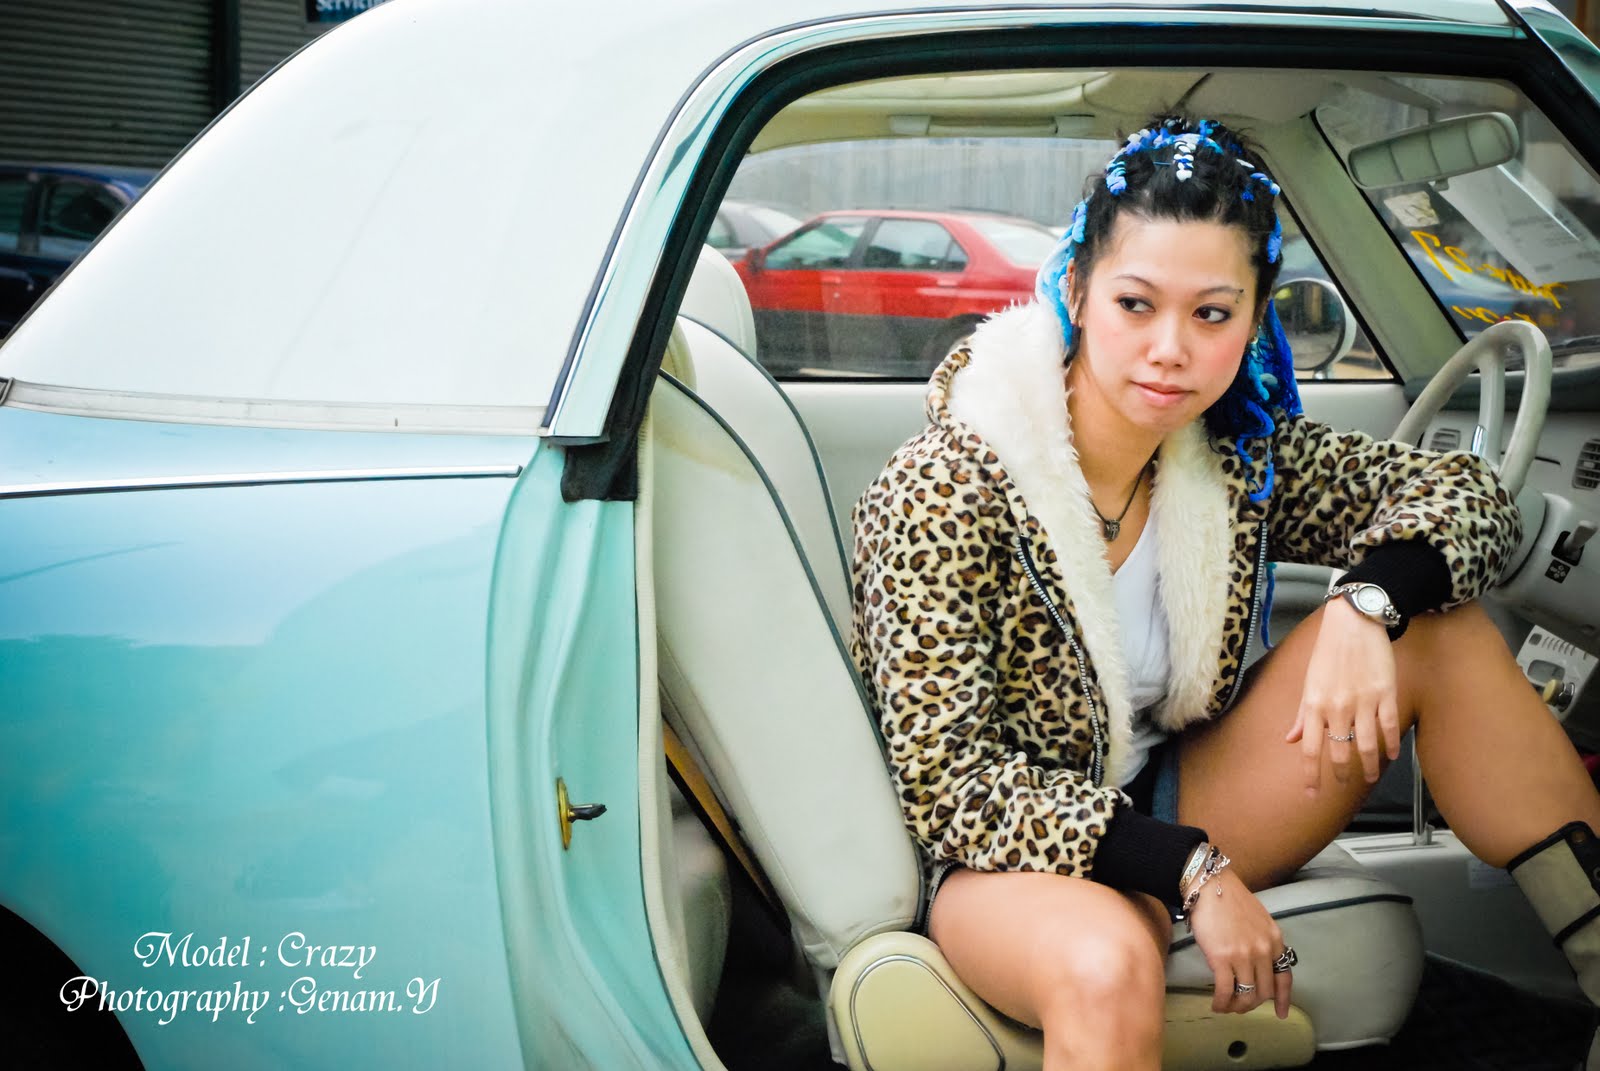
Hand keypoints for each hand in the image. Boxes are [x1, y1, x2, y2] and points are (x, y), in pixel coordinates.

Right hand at [1186, 868, 1291, 1018]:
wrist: (1208, 885)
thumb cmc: (1230, 899)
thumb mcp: (1258, 920)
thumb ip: (1263, 942)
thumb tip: (1256, 965)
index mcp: (1275, 940)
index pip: (1284, 977)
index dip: (1282, 999)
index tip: (1280, 1013)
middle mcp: (1263, 950)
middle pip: (1264, 991)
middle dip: (1252, 1003)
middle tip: (1240, 1005)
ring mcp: (1243, 955)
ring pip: (1246, 994)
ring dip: (1236, 1006)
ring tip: (1227, 1006)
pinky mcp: (1221, 958)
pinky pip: (1225, 990)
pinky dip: (1222, 1002)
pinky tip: (1216, 1004)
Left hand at [1283, 598, 1401, 794]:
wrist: (1353, 622)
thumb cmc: (1327, 652)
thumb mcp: (1308, 682)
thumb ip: (1302, 715)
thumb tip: (1291, 739)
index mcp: (1314, 705)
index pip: (1310, 749)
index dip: (1311, 776)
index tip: (1311, 794)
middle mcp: (1337, 707)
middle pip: (1339, 752)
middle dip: (1342, 775)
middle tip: (1345, 786)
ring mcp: (1362, 701)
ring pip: (1367, 745)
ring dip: (1368, 767)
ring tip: (1369, 778)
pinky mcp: (1385, 693)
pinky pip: (1388, 726)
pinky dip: (1391, 744)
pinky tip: (1393, 755)